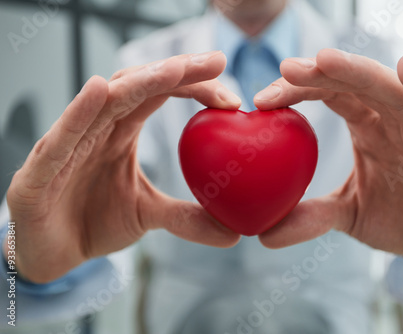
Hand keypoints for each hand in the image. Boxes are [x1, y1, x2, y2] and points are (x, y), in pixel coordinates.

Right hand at [5, 51, 240, 282]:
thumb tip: (233, 233)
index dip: (195, 88)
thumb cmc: (94, 221)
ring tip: (175, 69)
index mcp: (121, 131)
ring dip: (139, 82)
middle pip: (137, 86)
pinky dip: (78, 113)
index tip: (233, 99)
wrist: (52, 253)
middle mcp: (96, 128)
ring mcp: (67, 144)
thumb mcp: (148, 215)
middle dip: (177, 70)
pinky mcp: (39, 170)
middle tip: (217, 61)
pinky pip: (60, 138)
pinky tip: (98, 91)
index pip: (160, 94)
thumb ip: (186, 217)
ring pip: (102, 102)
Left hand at [255, 49, 402, 277]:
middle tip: (285, 68)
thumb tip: (264, 235)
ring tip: (325, 60)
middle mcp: (395, 121)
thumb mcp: (348, 215)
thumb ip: (312, 216)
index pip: (332, 95)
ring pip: (394, 93)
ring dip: (360, 73)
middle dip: (321, 73)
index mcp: (369, 127)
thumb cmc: (400, 220)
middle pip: (356, 85)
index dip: (298, 91)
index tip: (261, 99)